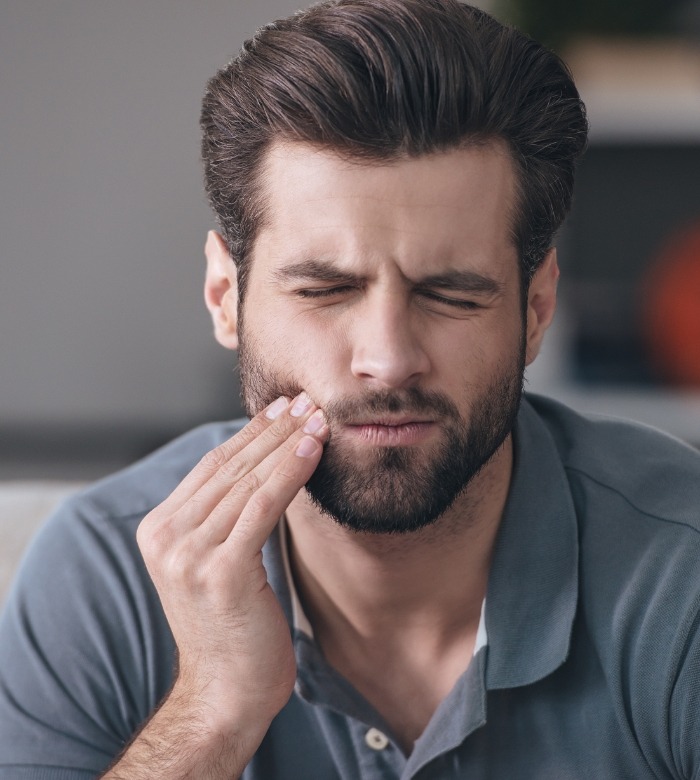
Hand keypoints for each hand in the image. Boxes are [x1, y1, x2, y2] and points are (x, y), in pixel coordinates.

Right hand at [136, 393, 327, 738]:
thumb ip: (223, 517)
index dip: (250, 433)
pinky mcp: (220, 571)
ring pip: (247, 481)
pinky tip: (312, 449)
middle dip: (273, 430)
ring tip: (318, 418)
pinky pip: (263, 506)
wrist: (226, 692)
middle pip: (229, 467)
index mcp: (159, 529)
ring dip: (287, 444)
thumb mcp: (217, 561)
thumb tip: (261, 464)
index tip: (283, 408)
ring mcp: (189, 554)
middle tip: (307, 401)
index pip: (211, 466)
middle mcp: (166, 536)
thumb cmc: (232, 625)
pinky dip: (289, 473)